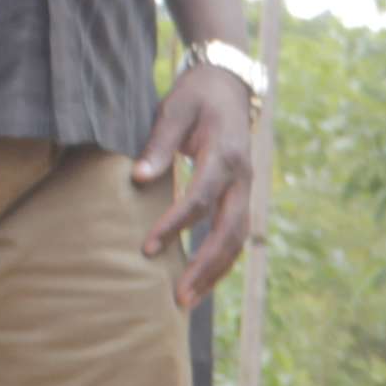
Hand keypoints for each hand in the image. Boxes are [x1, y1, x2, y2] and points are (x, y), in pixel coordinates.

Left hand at [138, 56, 257, 307]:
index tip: (147, 248)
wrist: (230, 85)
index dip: (175, 225)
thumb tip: (139, 179)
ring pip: (238, 240)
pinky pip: (236, 236)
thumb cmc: (196, 97)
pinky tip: (200, 283)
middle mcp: (242, 176)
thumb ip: (158, 144)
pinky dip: (220, 262)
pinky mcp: (242, 196)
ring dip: (215, 273)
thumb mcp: (173, 110)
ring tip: (186, 301)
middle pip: (229, 230)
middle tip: (178, 296)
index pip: (200, 198)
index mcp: (224, 154)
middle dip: (205, 266)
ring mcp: (246, 189)